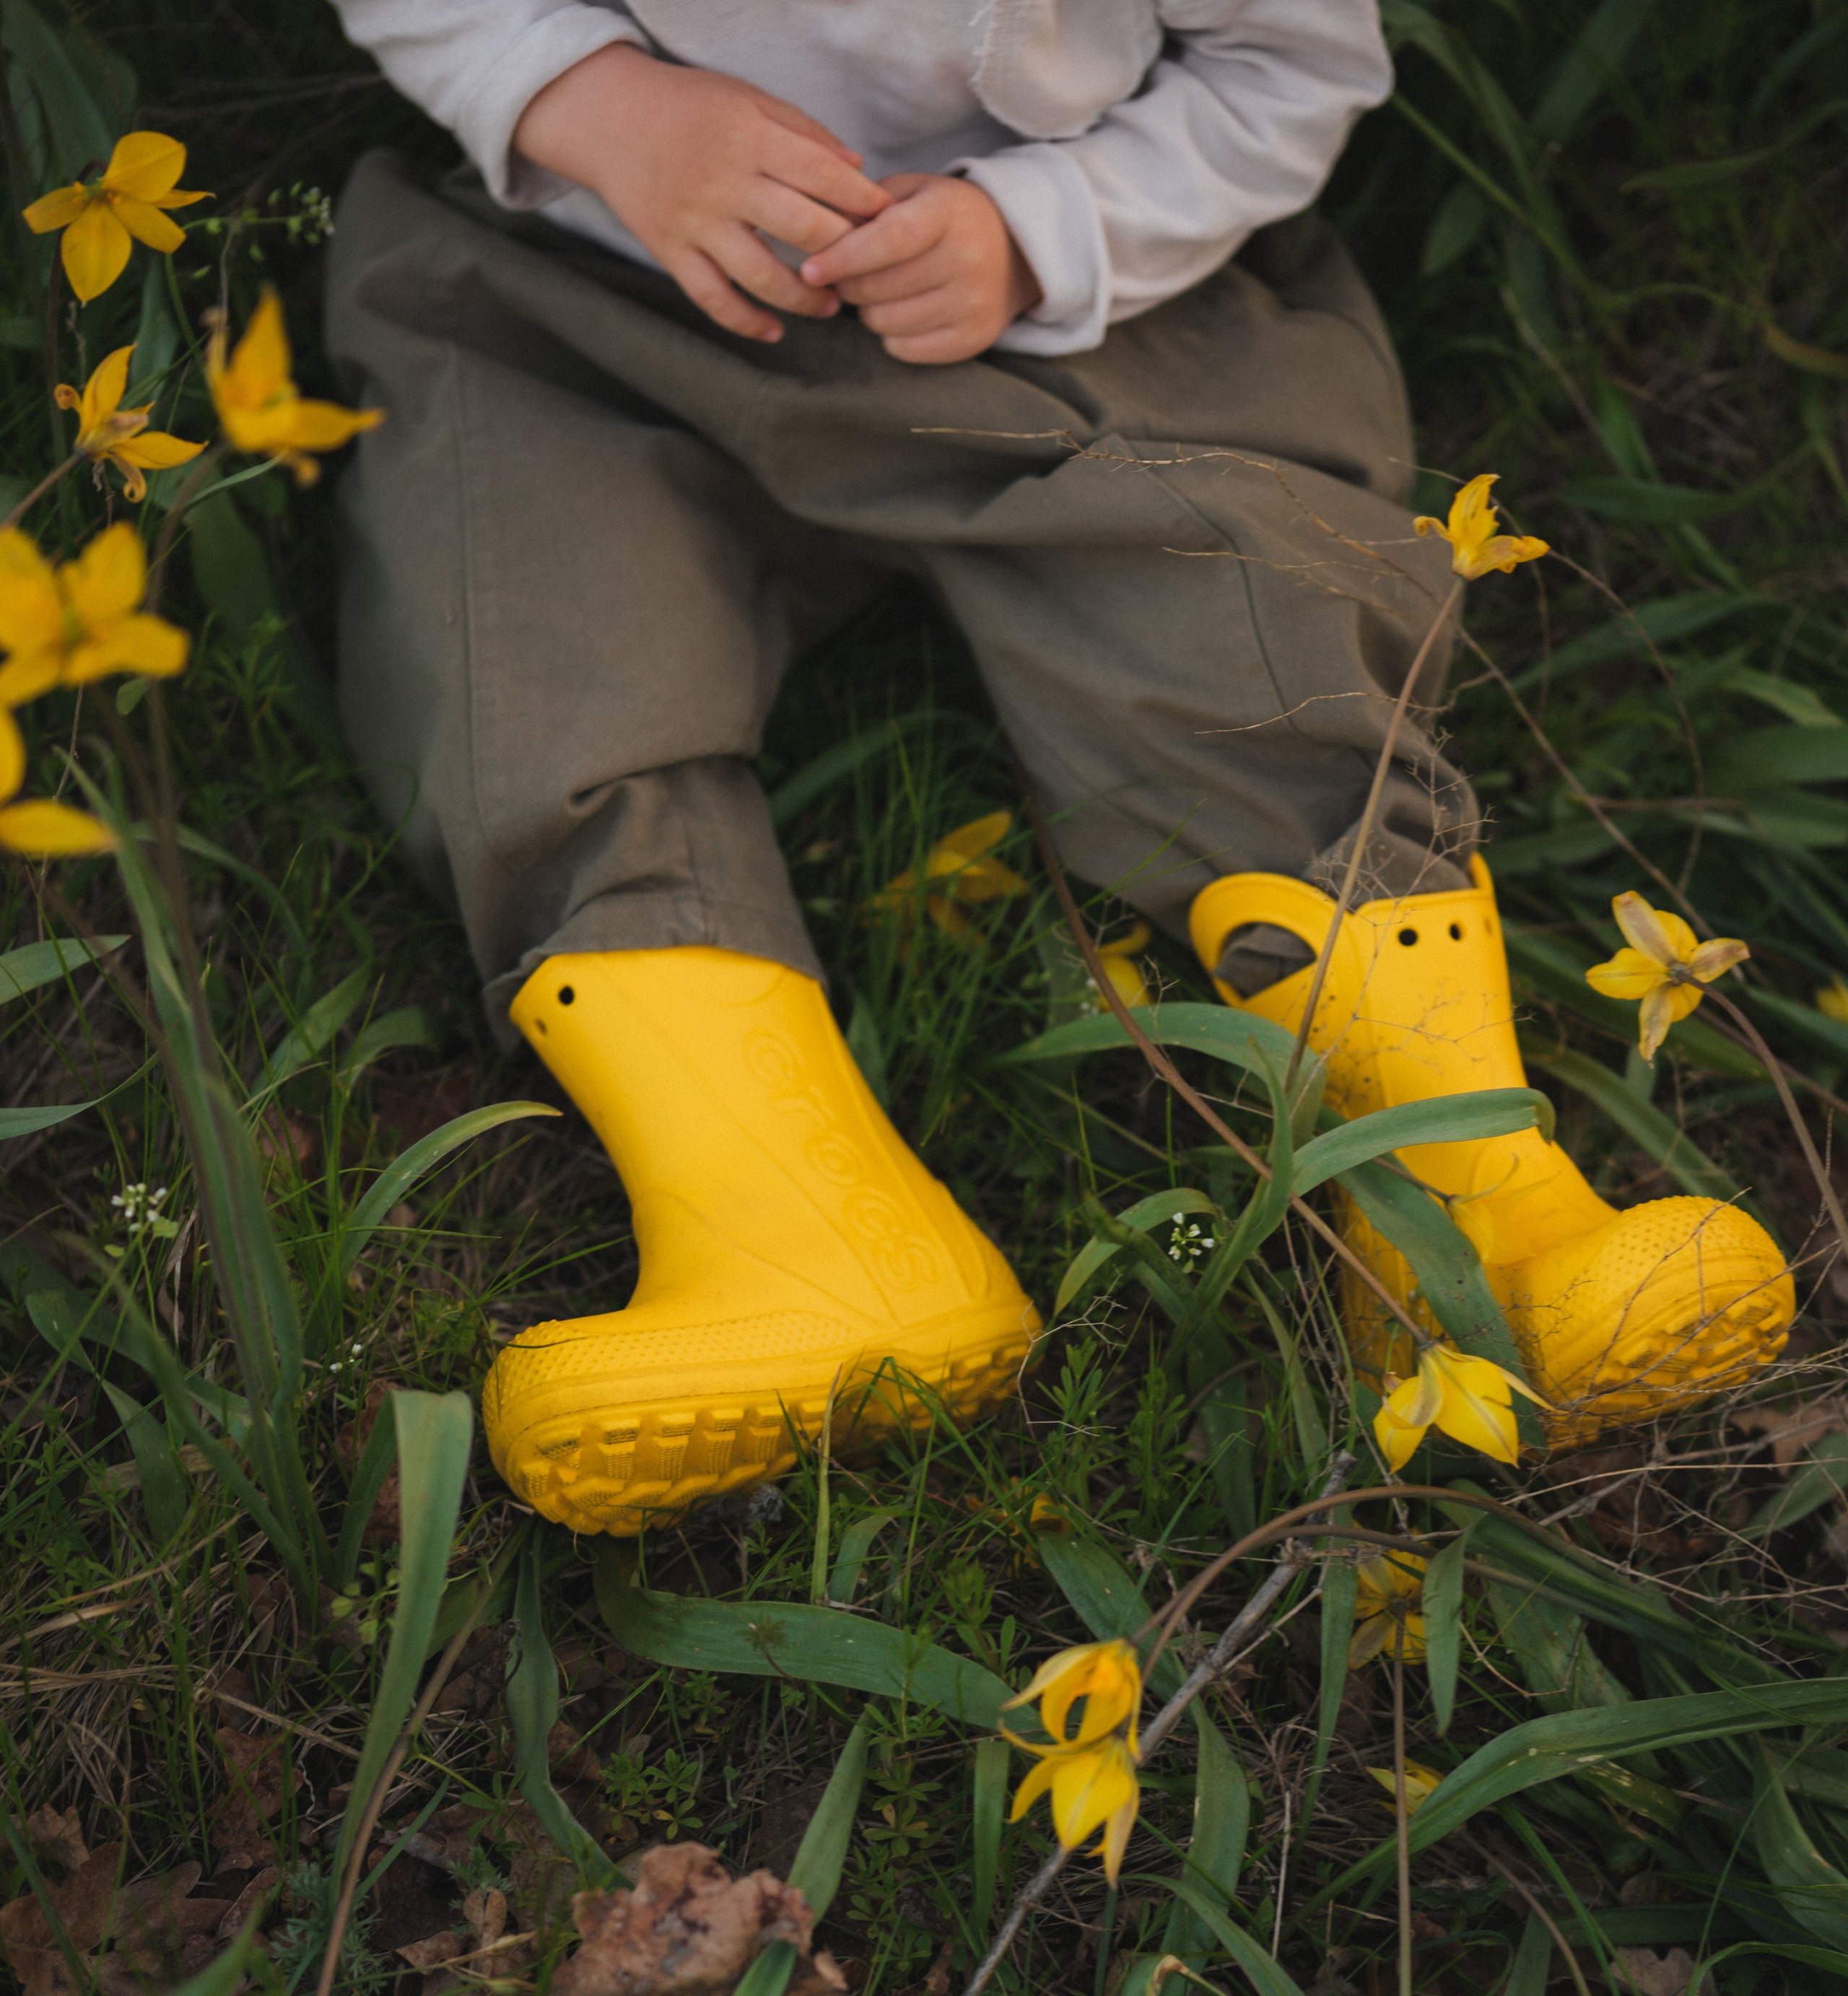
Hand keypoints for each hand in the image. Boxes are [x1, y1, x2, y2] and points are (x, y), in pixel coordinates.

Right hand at [513, 44, 891, 341]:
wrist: (608, 118)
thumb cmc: (689, 107)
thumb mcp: (748, 100)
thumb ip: (804, 133)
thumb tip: (857, 170)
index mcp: (751, 138)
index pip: (824, 176)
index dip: (862, 203)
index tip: (889, 222)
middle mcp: (725, 182)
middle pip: (804, 230)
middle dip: (846, 256)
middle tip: (869, 272)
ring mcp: (696, 222)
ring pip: (762, 276)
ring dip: (805, 299)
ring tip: (830, 306)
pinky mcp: (671, 252)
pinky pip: (713, 299)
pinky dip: (746, 322)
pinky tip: (774, 332)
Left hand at [799, 173, 1041, 364]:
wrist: (1015, 251)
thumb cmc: (946, 218)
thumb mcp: (914, 193)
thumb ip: (867, 207)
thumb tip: (818, 237)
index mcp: (949, 213)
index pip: (888, 240)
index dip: (843, 257)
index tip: (809, 271)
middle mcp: (968, 259)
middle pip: (878, 288)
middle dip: (849, 284)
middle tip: (851, 275)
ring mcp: (973, 303)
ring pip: (885, 323)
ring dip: (870, 310)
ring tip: (884, 292)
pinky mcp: (973, 338)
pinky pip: (904, 349)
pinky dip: (892, 334)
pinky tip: (905, 312)